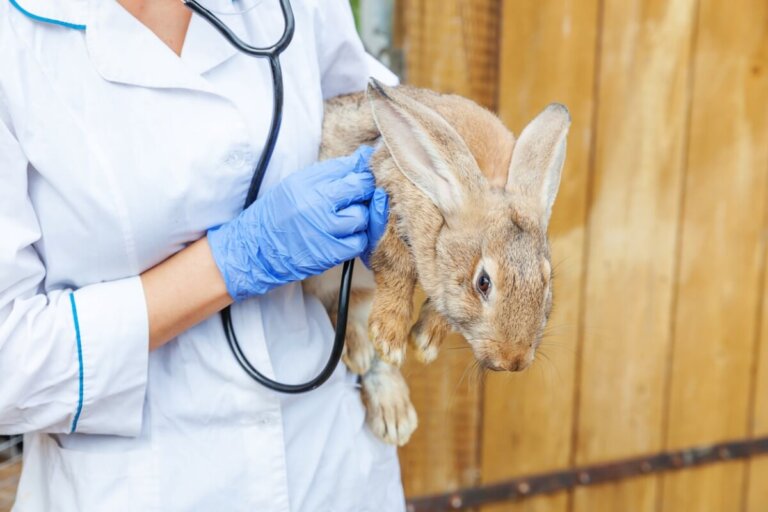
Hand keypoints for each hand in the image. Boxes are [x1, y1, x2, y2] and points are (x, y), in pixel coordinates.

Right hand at [208, 146, 387, 300]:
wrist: (256, 250)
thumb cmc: (277, 215)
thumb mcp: (295, 185)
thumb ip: (329, 172)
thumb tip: (362, 157)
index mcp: (306, 183)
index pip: (348, 167)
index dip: (362, 170)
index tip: (363, 174)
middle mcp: (316, 203)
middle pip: (361, 188)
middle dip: (365, 190)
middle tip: (358, 197)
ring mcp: (325, 229)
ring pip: (363, 216)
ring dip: (360, 218)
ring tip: (344, 219)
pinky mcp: (330, 252)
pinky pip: (359, 241)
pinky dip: (356, 239)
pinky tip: (343, 236)